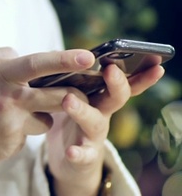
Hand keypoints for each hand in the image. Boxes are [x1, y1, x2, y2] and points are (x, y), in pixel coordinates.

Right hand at [0, 48, 95, 169]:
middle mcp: (7, 100)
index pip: (37, 64)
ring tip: (10, 113)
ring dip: (38, 115)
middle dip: (74, 94)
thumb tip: (22, 55)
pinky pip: (27, 135)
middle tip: (78, 92)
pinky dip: (19, 130)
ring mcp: (10, 125)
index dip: (64, 59)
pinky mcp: (11, 146)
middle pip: (57, 96)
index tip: (88, 57)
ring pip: (46, 119)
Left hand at [46, 63, 164, 195]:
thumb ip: (68, 75)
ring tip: (68, 100)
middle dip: (117, 84)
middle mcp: (102, 113)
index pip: (123, 80)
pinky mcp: (83, 156)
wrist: (69, 159)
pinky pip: (83, 155)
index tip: (153, 59)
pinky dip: (78, 153)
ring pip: (95, 122)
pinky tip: (71, 151)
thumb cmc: (70, 119)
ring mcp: (94, 135)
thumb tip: (57, 51)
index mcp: (99, 95)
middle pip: (116, 97)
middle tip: (110, 70)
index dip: (140, 72)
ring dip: (82, 111)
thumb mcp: (70, 94)